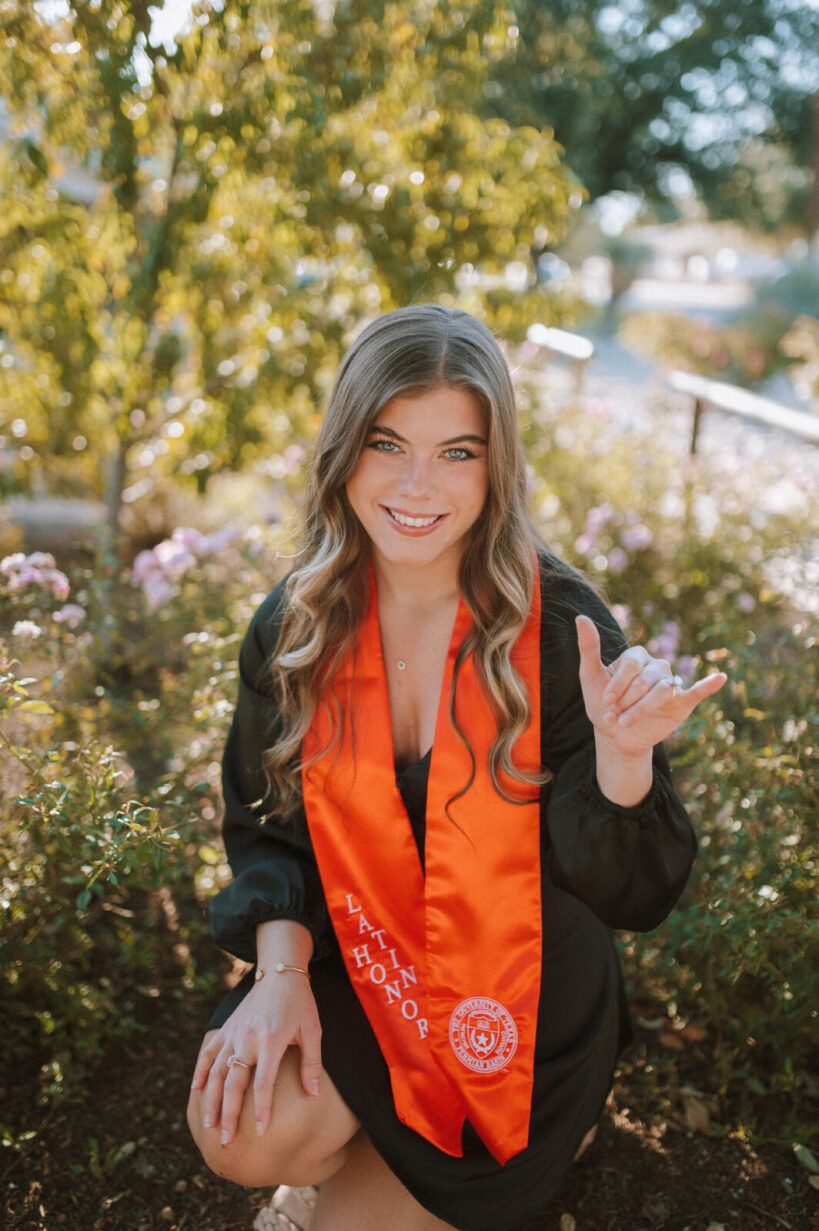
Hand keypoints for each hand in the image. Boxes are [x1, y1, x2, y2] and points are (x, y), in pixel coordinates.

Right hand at [189, 972, 321, 1145]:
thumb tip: (314, 1095)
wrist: (278, 973)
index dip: (262, 1109)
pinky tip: (197, 1091)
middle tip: (226, 1140)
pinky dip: (201, 1071)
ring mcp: (234, 1034)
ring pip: (218, 1072)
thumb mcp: (312, 1030)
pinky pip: (209, 1053)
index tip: (260, 1131)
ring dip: (212, 1100)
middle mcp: (248, 1039)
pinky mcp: (226, 1029)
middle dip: (229, 1114)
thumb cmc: (300, 1003)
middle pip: (234, 1083)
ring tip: (209, 1125)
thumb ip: (311, 1063)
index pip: (264, 1083)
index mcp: (272, 1040)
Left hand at [575, 614, 726, 757]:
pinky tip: (720, 678)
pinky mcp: (681, 703)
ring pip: (663, 692)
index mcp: (637, 657)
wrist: (614, 735)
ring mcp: (670, 684)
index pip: (632, 666)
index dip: (617, 685)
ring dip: (642, 709)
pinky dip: (708, 685)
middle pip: (646, 681)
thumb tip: (580, 616)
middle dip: (627, 701)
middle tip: (613, 717)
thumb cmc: (602, 703)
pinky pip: (697, 691)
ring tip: (626, 722)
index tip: (605, 701)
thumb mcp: (590, 676)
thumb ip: (588, 647)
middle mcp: (656, 666)